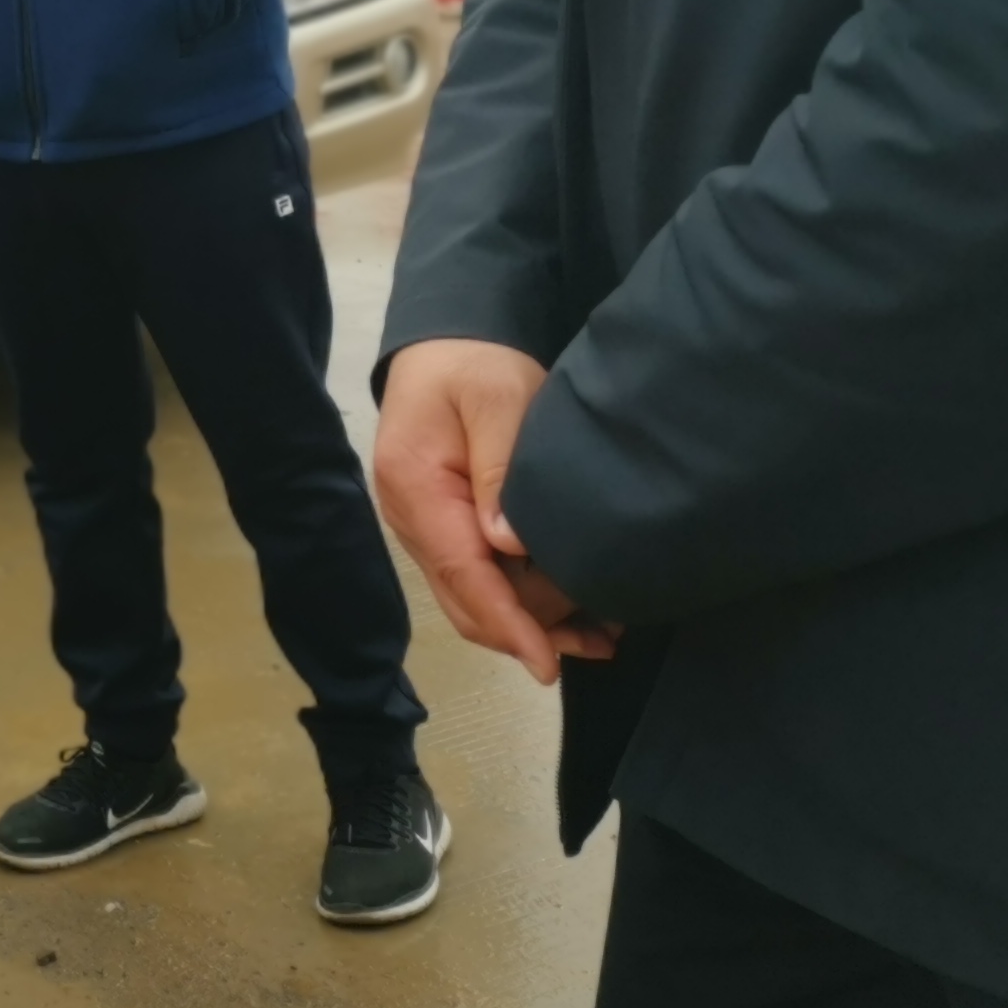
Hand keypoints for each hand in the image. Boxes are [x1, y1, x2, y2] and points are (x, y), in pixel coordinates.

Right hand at [371, 337, 619, 681]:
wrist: (447, 344)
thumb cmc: (475, 365)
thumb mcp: (498, 401)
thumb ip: (500, 468)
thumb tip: (508, 544)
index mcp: (415, 488)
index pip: (462, 572)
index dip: (508, 622)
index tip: (547, 663)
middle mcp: (408, 517)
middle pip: (462, 599)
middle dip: (525, 634)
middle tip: (598, 644)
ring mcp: (421, 525)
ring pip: (469, 596)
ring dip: (528, 621)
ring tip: (597, 633)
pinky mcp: (442, 524)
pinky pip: (476, 576)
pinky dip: (519, 599)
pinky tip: (568, 605)